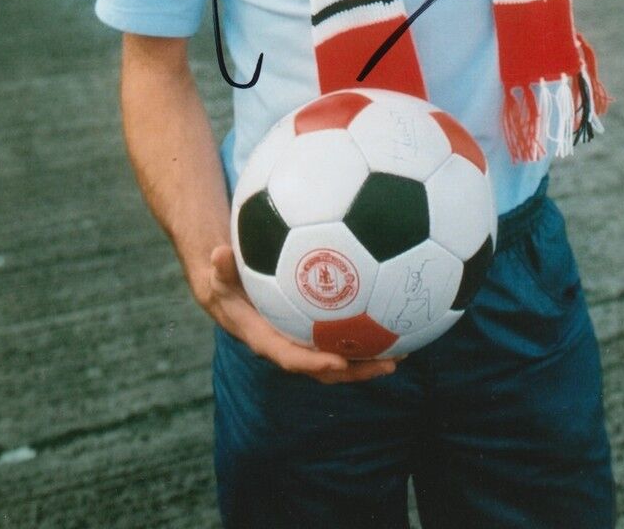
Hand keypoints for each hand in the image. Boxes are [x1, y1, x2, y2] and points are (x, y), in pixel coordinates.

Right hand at [204, 244, 399, 383]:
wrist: (232, 296)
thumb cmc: (228, 283)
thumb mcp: (221, 274)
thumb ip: (222, 268)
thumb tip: (219, 253)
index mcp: (267, 339)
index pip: (292, 358)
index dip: (316, 362)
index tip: (340, 361)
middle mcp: (290, 346)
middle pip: (326, 368)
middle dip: (358, 370)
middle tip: (389, 363)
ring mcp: (304, 342)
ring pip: (340, 358)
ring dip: (371, 358)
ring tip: (404, 348)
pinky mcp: (315, 333)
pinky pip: (343, 339)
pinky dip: (367, 337)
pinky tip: (395, 322)